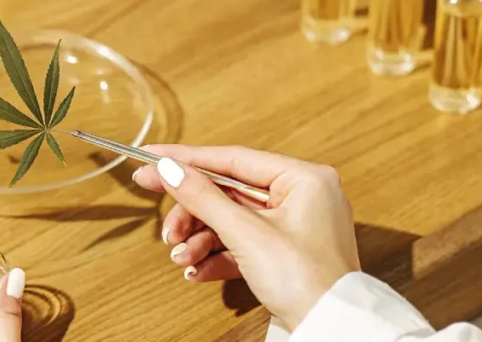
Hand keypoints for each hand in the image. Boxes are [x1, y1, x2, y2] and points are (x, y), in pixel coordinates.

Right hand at [132, 145, 359, 329]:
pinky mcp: (283, 253)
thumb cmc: (307, 281)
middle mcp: (300, 196)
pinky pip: (241, 244)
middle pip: (227, 193)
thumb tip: (169, 169)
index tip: (151, 157)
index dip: (186, 158)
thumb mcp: (246, 234)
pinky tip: (196, 271)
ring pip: (230, 221)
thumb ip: (203, 197)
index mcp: (303, 178)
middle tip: (167, 230)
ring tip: (182, 259)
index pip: (232, 159)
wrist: (330, 331)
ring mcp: (292, 226)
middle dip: (193, 216)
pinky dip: (216, 256)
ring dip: (200, 240)